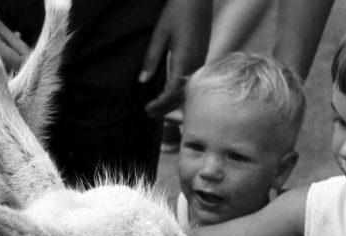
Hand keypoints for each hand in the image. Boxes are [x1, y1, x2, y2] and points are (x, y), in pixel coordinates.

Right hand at [0, 1, 30, 75]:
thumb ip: (17, 44)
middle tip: (25, 52)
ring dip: (9, 67)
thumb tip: (33, 59)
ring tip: (8, 47)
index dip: (30, 62)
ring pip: (0, 75)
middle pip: (11, 73)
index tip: (37, 55)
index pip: (19, 64)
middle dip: (20, 66)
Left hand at [139, 0, 210, 116]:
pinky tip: (169, 91)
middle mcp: (196, 63)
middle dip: (165, 107)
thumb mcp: (160, 34)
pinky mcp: (202, 56)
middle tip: (148, 113)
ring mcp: (202, 60)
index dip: (159, 104)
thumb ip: (151, 59)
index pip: (172, 91)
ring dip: (173, 101)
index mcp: (185, 59)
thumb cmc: (177, 11)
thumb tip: (142, 82)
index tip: (147, 109)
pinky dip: (180, 91)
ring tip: (157, 107)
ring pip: (188, 89)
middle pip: (182, 95)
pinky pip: (191, 80)